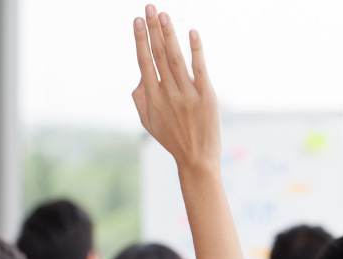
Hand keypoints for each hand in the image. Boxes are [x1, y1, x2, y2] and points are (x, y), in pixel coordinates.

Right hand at [132, 5, 219, 172]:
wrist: (197, 159)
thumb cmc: (172, 139)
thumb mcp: (148, 123)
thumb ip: (139, 98)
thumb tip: (139, 76)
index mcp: (152, 98)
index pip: (144, 62)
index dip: (140, 40)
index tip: (136, 21)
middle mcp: (168, 93)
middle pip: (159, 55)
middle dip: (153, 30)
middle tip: (149, 8)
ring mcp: (187, 94)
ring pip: (176, 58)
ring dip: (170, 35)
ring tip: (164, 15)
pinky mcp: (206, 95)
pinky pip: (200, 69)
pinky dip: (196, 50)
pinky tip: (192, 33)